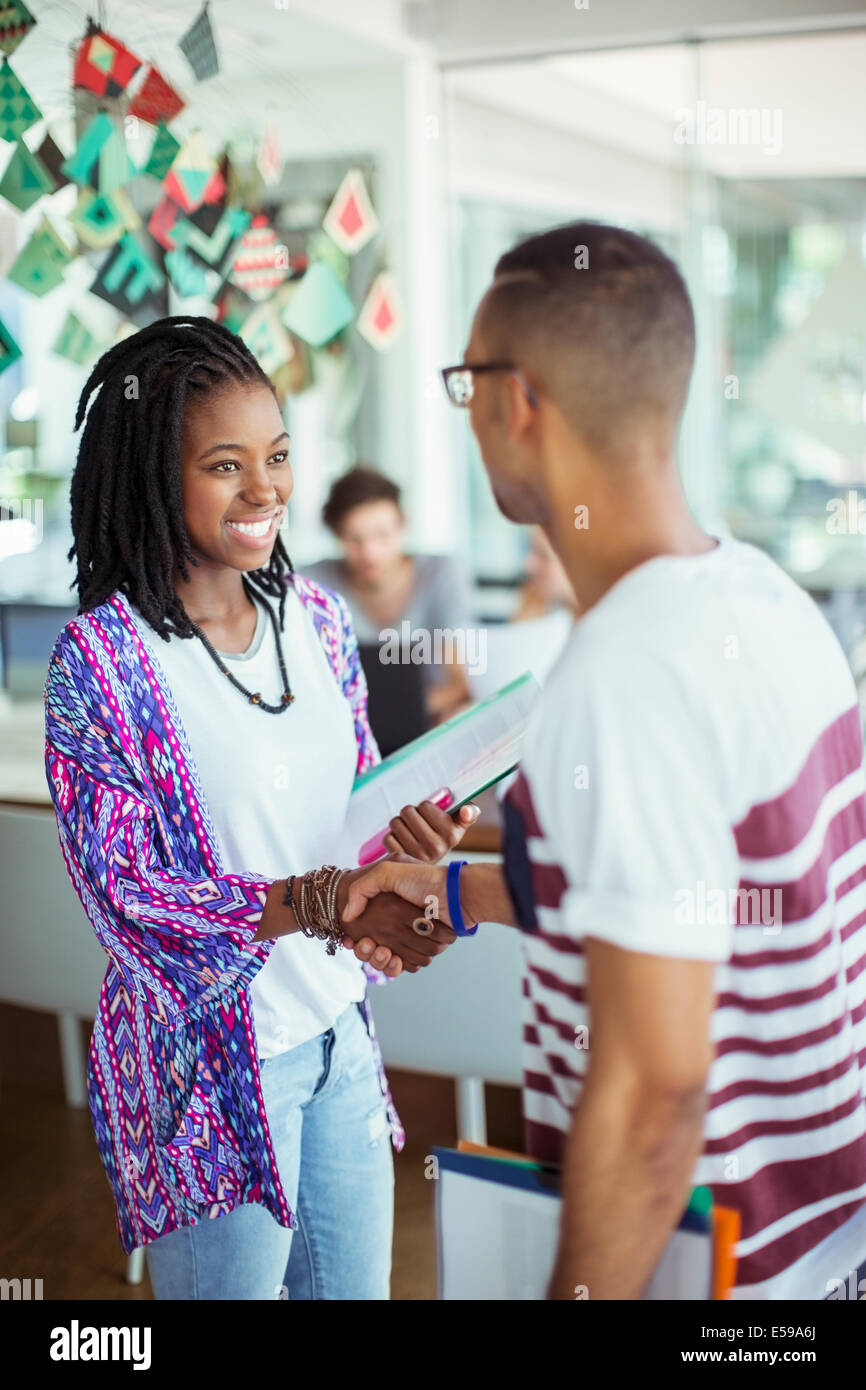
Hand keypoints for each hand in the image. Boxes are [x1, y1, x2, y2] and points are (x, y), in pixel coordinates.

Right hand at [336, 864, 454, 976]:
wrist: (455, 895)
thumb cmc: (423, 880)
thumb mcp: (387, 871)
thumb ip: (361, 889)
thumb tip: (347, 917)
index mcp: (386, 908)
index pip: (362, 929)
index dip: (353, 937)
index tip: (350, 940)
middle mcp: (395, 924)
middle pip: (371, 948)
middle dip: (365, 951)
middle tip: (368, 944)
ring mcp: (408, 939)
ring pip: (384, 960)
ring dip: (379, 960)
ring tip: (383, 952)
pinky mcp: (420, 951)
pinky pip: (402, 966)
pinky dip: (396, 966)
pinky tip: (394, 960)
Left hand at [383, 798, 478, 861]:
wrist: (430, 872)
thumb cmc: (442, 839)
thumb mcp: (458, 826)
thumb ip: (468, 812)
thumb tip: (466, 810)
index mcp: (451, 835)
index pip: (425, 806)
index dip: (425, 807)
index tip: (429, 816)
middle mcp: (436, 847)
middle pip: (408, 811)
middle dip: (409, 813)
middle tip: (415, 822)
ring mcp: (417, 855)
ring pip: (395, 823)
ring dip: (399, 824)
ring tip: (409, 833)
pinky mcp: (402, 861)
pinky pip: (388, 838)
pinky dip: (392, 837)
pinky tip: (402, 844)